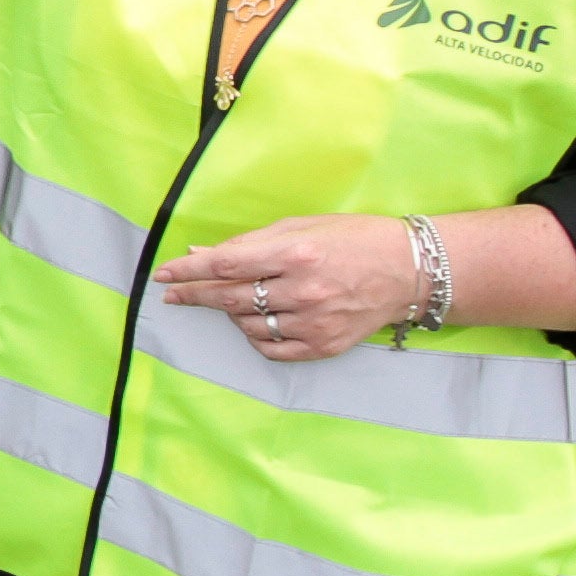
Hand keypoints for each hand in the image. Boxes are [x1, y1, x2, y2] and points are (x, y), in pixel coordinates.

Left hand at [152, 214, 425, 360]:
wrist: (409, 271)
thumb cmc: (355, 239)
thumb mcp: (303, 226)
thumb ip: (251, 243)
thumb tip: (203, 254)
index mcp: (297, 253)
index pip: (227, 264)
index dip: (190, 271)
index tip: (166, 274)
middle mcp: (304, 290)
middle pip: (231, 298)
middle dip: (196, 295)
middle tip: (174, 294)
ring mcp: (315, 322)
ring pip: (248, 325)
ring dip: (229, 313)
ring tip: (231, 300)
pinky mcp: (325, 346)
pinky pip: (272, 348)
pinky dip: (255, 335)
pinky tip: (254, 322)